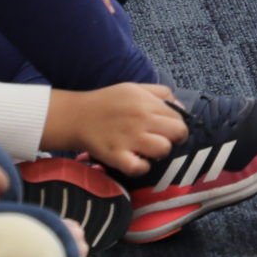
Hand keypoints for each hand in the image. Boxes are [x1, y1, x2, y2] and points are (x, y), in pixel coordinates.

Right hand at [47, 82, 186, 175]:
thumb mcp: (135, 88)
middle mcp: (141, 119)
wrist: (75, 116)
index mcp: (146, 102)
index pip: (178, 116)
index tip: (169, 130)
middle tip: (163, 140)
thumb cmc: (107, 102)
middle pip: (178, 132)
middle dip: (175, 139)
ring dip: (160, 153)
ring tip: (148, 150)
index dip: (177, 124)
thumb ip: (160, 93)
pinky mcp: (115, 155)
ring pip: (163, 149)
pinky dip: (141, 167)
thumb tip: (181, 107)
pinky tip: (136, 161)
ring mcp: (128, 138)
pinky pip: (139, 167)